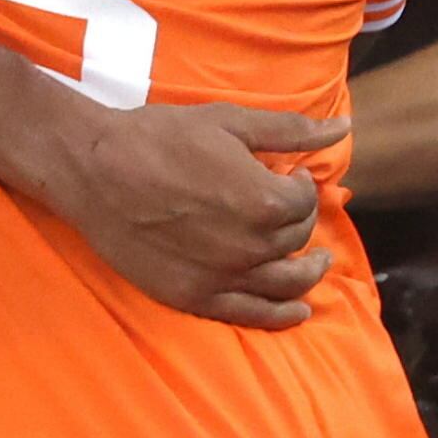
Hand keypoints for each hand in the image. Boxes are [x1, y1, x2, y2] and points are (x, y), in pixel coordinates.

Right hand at [30, 97, 338, 327]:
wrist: (94, 168)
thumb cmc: (159, 137)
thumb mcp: (228, 122)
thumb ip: (290, 131)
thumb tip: (343, 128)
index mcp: (266, 201)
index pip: (304, 200)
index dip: (300, 185)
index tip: (288, 175)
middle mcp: (253, 246)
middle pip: (296, 240)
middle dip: (299, 221)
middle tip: (291, 208)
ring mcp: (225, 277)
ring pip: (286, 283)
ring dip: (308, 274)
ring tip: (316, 264)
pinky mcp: (196, 297)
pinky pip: (252, 315)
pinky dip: (281, 316)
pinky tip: (297, 311)